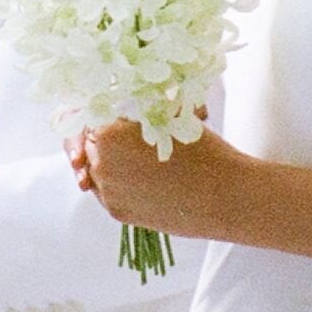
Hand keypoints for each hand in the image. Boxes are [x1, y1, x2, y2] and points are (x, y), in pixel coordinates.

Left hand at [80, 119, 246, 240]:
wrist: (221, 195)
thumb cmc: (200, 149)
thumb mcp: (168, 118)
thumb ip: (141, 109)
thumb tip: (128, 98)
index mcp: (110, 133)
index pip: (92, 117)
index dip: (106, 114)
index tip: (119, 114)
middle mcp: (102, 164)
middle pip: (90, 144)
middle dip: (107, 138)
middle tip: (130, 135)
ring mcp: (108, 192)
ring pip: (96, 170)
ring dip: (110, 161)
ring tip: (138, 156)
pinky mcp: (118, 213)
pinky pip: (106, 192)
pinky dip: (118, 182)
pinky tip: (141, 176)